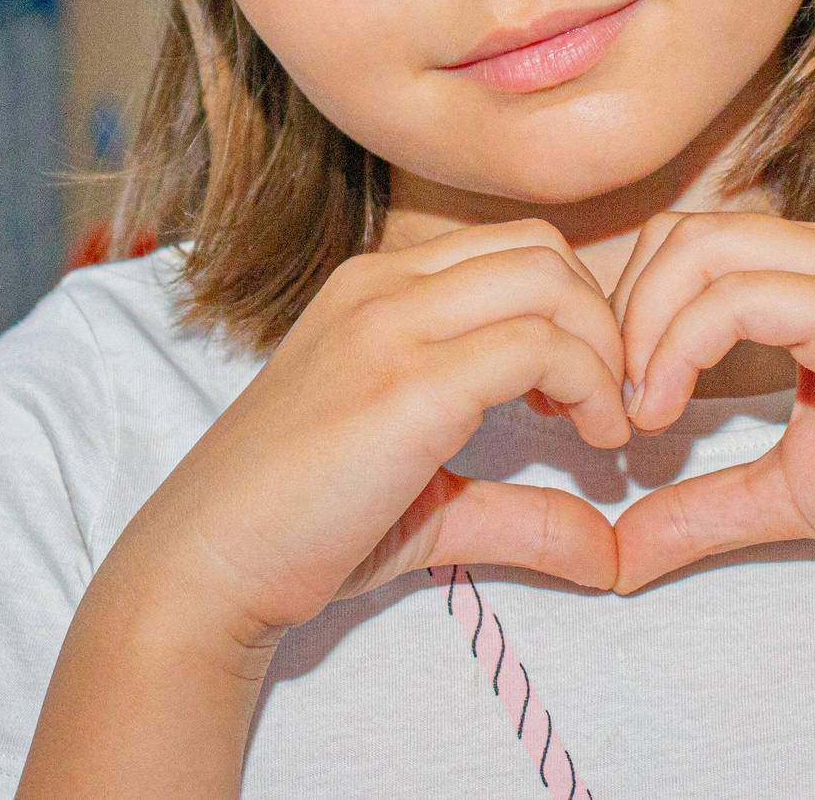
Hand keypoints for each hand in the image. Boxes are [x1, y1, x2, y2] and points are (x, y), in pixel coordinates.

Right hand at [119, 219, 632, 650]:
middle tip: (605, 404)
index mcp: (374, 288)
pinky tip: (589, 444)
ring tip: (600, 425)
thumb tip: (609, 551)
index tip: (575, 394)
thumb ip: (517, 510)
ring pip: (549, 279)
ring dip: (603, 349)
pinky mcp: (407, 384)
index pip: (512, 249)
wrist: (204, 566)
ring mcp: (390, 326)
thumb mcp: (426, 504)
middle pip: (543, 249)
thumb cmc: (298, 532)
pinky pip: (538, 346)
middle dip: (601, 320)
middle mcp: (380, 287)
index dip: (570, 312)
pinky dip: (589, 386)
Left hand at [607, 210, 814, 592]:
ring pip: (699, 249)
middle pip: (676, 233)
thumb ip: (701, 508)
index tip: (605, 408)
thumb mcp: (786, 494)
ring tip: (640, 413)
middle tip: (607, 407)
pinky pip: (743, 298)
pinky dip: (681, 348)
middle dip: (619, 315)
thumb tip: (616, 553)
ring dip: (642, 329)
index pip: (679, 249)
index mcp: (804, 275)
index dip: (622, 317)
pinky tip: (667, 412)